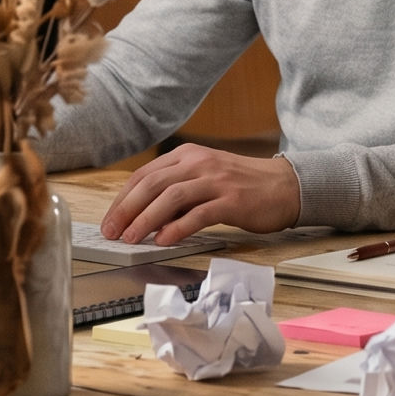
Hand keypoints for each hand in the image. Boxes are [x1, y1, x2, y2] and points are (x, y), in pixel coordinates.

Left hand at [99, 144, 301, 245]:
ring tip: (132, 239)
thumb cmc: (242, 186)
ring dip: (146, 219)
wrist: (285, 186)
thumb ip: (177, 191)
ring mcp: (217, 180)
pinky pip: (199, 213)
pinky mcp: (233, 200)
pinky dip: (178, 227)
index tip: (109, 221)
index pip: (145, 175)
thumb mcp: (204, 178)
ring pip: (172, 197)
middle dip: (127, 210)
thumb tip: (142, 217)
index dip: (122, 199)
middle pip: (153, 184)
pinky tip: (164, 240)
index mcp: (188, 155)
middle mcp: (199, 163)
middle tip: (112, 232)